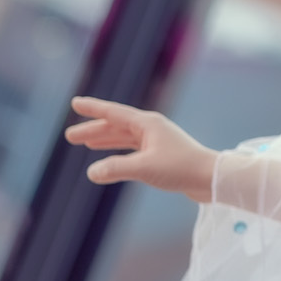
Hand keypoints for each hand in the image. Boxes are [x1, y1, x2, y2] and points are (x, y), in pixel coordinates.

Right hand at [64, 97, 219, 202]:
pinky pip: (132, 149)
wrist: (210, 178)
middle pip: (116, 125)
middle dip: (93, 129)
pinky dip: (117, 152)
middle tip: (70, 136)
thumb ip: (115, 169)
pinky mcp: (161, 154)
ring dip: (104, 140)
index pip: (113, 113)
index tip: (75, 102)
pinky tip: (109, 159)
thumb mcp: (144, 168)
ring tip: (84, 143)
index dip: (93, 108)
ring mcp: (157, 141)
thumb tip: (91, 172)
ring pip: (124, 138)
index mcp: (148, 123)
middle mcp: (152, 128)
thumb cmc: (180, 168)